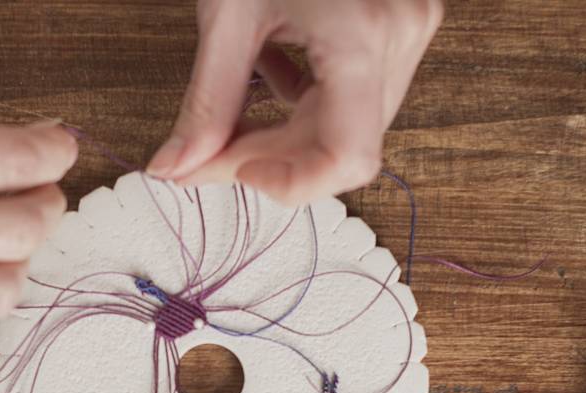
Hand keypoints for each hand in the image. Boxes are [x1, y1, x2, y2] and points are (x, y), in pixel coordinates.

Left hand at [147, 0, 442, 204]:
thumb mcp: (226, 15)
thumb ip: (204, 104)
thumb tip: (175, 170)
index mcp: (362, 33)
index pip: (347, 159)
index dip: (289, 183)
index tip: (234, 171)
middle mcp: (401, 34)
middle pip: (345, 148)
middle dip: (273, 158)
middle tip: (210, 152)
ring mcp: (410, 28)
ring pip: (351, 127)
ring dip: (288, 133)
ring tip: (237, 107)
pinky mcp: (403, 23)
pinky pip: (357, 93)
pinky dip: (306, 101)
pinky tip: (272, 69)